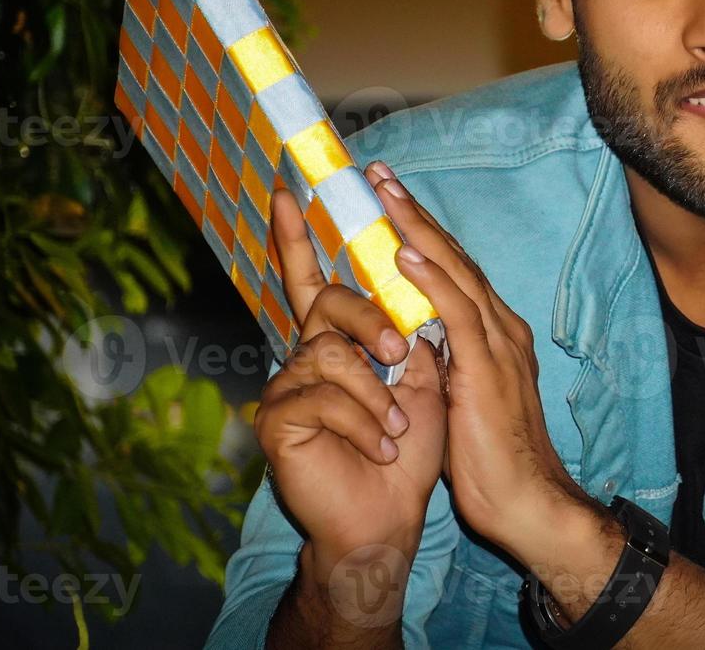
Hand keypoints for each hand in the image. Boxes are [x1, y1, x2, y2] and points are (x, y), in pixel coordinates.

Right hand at [254, 187, 446, 595]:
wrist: (392, 516)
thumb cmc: (411, 448)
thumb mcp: (428, 376)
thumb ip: (417, 325)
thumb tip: (417, 268)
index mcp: (342, 339)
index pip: (319, 277)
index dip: (299, 235)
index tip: (287, 189)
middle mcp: (307, 354)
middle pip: (326, 301)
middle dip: (370, 321)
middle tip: (401, 354)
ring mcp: (286, 387)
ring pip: (328, 353)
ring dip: (377, 395)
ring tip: (398, 430)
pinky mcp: (277, 422)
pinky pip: (319, 399)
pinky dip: (363, 425)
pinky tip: (379, 449)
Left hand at [362, 160, 596, 560]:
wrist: (526, 499)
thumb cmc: (490, 459)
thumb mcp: (460, 398)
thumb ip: (444, 362)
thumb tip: (414, 341)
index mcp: (494, 333)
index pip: (454, 271)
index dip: (422, 233)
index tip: (390, 200)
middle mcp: (500, 327)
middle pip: (454, 257)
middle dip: (415, 214)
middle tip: (380, 175)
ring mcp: (497, 343)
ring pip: (454, 272)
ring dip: (417, 230)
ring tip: (385, 194)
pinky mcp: (486, 367)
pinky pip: (455, 312)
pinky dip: (431, 278)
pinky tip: (405, 254)